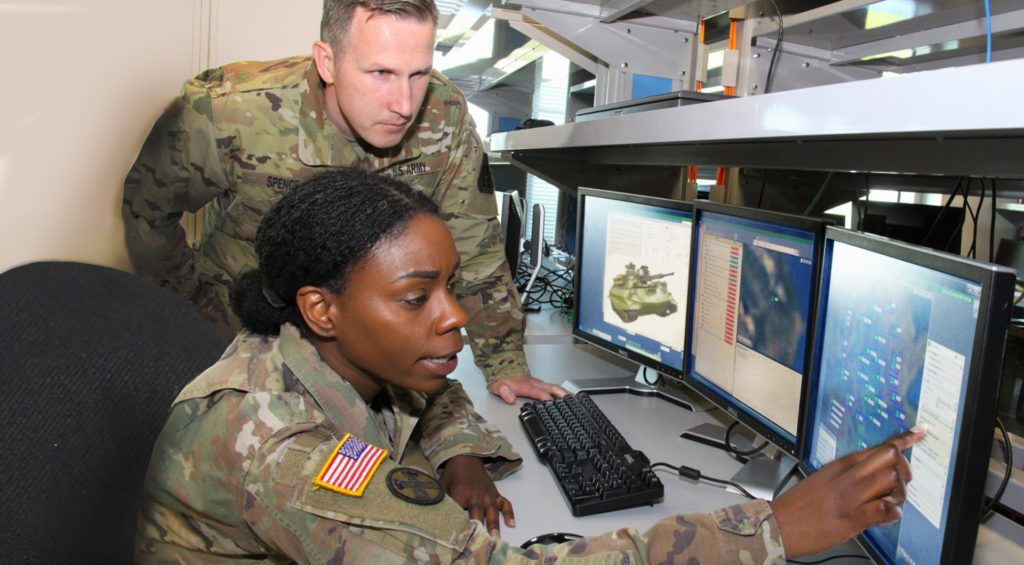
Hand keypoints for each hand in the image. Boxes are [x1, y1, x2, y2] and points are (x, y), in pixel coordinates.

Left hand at [439, 455, 514, 536]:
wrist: (466, 457)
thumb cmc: (452, 475)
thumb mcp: (442, 486)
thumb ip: (442, 501)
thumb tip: (437, 517)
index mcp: (460, 493)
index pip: (459, 511)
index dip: (458, 524)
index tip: (459, 536)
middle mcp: (475, 494)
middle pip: (477, 512)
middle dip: (478, 527)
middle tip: (480, 541)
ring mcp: (487, 494)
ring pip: (492, 510)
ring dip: (494, 524)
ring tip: (495, 538)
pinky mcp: (495, 493)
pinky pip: (505, 503)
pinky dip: (509, 513)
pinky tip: (511, 524)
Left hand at [487, 375, 567, 403]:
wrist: (500, 380)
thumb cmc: (500, 385)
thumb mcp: (495, 388)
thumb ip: (502, 391)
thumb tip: (510, 397)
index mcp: (523, 384)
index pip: (536, 390)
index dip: (543, 396)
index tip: (550, 402)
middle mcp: (532, 382)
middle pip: (549, 386)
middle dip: (560, 392)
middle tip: (570, 399)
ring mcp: (537, 383)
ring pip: (553, 387)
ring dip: (564, 392)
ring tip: (575, 399)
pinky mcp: (540, 385)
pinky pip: (552, 388)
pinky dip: (562, 392)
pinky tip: (568, 397)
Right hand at [771, 425, 927, 557]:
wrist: (779, 523)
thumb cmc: (800, 504)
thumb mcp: (824, 479)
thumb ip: (849, 475)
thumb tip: (873, 475)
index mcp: (841, 465)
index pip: (878, 446)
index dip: (904, 439)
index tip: (919, 432)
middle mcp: (848, 476)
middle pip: (890, 457)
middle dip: (904, 469)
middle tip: (901, 482)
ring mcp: (851, 496)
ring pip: (891, 480)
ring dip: (899, 492)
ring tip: (890, 503)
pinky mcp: (852, 517)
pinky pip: (883, 510)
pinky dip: (892, 513)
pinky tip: (888, 515)